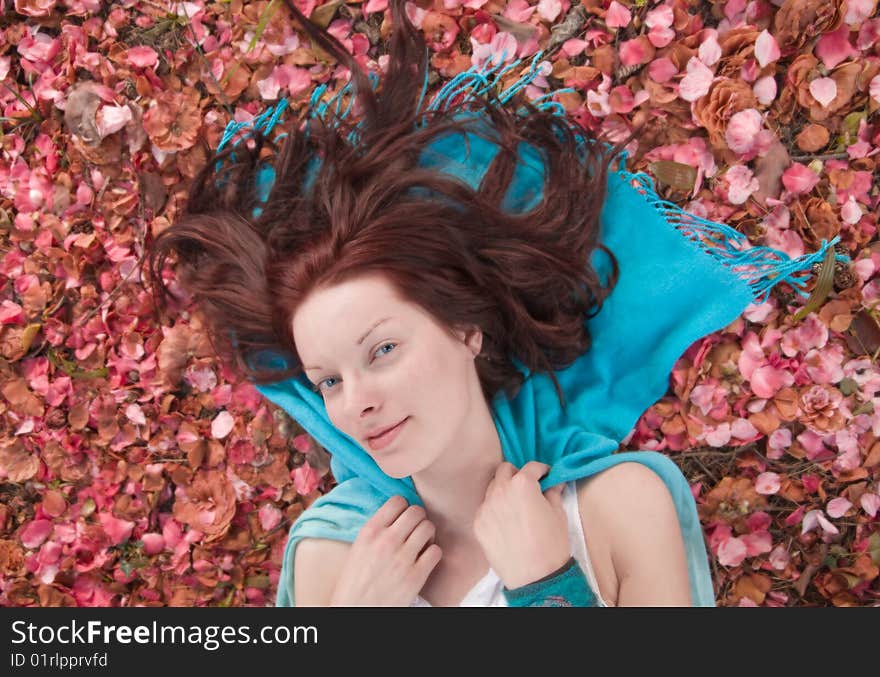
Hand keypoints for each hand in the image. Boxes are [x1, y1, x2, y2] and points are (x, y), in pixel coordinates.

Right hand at [329, 495, 441, 605]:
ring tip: (421, 544)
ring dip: (427, 535)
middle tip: (414, 530)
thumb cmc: (354, 582)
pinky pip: (436, 551)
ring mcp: (402, 558)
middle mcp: (386, 541)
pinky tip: (424, 560)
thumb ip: (377, 530)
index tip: (403, 517)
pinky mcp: (416, 576)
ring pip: (429, 527)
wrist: (355, 610)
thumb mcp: (359, 548)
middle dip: (418, 519)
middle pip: (417, 511)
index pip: (397, 500)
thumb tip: (398, 515)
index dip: (404, 507)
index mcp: (370, 531)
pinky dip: (433, 554)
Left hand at [473, 461, 569, 588]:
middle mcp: (500, 491)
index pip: (531, 466)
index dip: (541, 470)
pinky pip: (485, 508)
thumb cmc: (551, 544)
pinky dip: (494, 508)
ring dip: (503, 490)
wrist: (534, 577)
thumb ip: (553, 493)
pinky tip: (505, 521)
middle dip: (517, 474)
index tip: (545, 476)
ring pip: (492, 488)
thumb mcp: (558, 514)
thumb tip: (554, 484)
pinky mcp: (478, 523)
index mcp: (522, 484)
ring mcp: (486, 507)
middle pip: (504, 470)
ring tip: (514, 504)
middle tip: (527, 486)